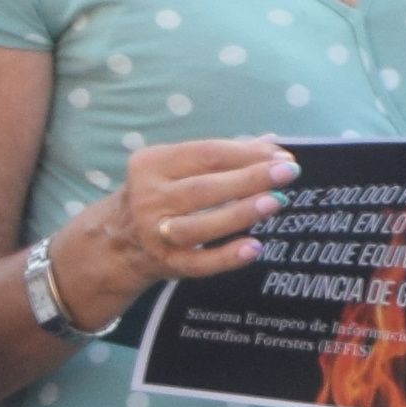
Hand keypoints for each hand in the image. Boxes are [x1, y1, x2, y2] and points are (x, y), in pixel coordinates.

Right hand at [80, 136, 304, 294]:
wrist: (116, 241)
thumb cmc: (161, 193)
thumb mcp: (177, 168)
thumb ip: (221, 155)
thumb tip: (271, 143)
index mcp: (152, 164)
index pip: (207, 153)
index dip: (247, 153)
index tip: (282, 155)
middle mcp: (149, 197)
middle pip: (204, 187)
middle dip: (250, 178)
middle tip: (288, 172)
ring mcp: (156, 233)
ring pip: (200, 225)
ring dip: (240, 213)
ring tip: (275, 202)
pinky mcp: (166, 263)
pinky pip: (199, 263)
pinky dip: (226, 257)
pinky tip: (254, 247)